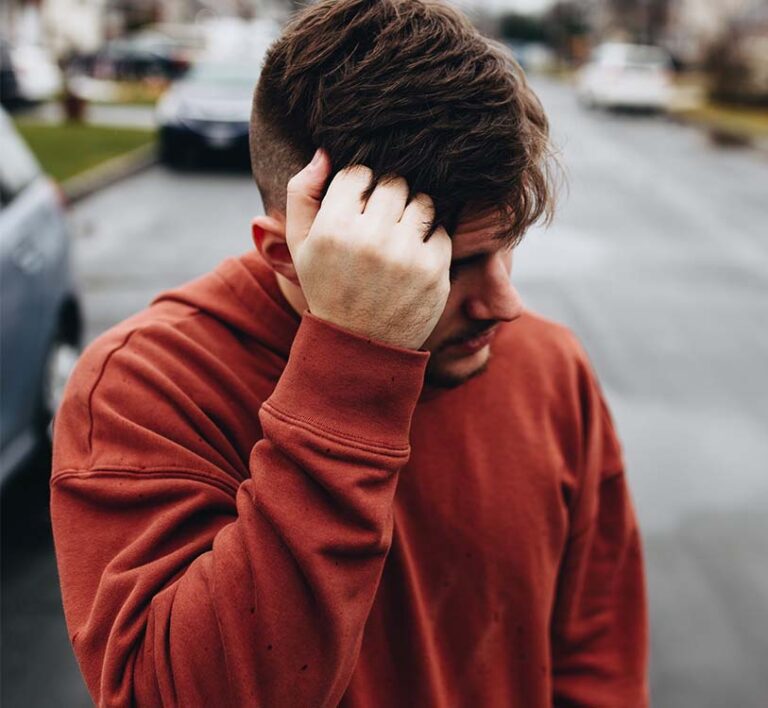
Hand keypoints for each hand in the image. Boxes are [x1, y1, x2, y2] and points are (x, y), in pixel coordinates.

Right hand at [285, 149, 451, 349]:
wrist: (360, 345)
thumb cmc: (328, 288)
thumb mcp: (300, 246)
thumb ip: (301, 194)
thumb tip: (324, 153)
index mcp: (334, 228)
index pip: (357, 173)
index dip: (358, 187)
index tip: (357, 209)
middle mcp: (371, 238)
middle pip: (393, 182)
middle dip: (387, 197)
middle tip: (380, 222)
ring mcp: (406, 254)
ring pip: (422, 200)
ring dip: (412, 211)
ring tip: (397, 236)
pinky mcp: (435, 270)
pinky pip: (440, 229)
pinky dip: (428, 238)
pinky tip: (411, 256)